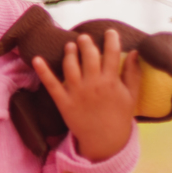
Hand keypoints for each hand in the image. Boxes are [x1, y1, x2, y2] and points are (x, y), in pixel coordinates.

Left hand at [31, 29, 140, 161]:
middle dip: (86, 44)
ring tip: (70, 45)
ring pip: (71, 66)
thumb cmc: (119, 116)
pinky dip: (43, 71)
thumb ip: (133, 73)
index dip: (111, 41)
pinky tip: (36, 58)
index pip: (111, 55)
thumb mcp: (131, 95)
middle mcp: (93, 85)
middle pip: (89, 57)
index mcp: (111, 82)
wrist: (105, 140)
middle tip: (84, 37)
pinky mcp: (63, 101)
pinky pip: (51, 84)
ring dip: (69, 53)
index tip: (110, 31)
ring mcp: (77, 93)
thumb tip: (135, 52)